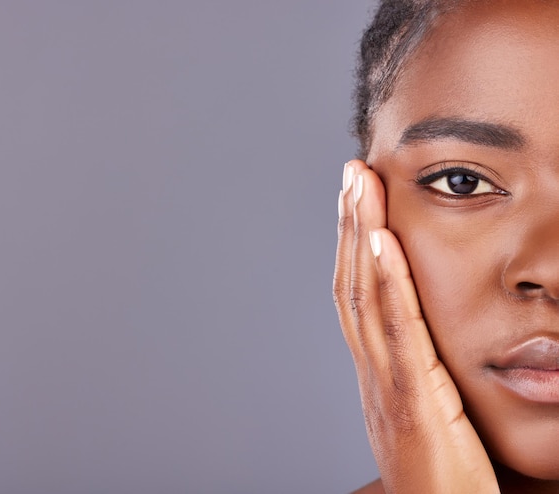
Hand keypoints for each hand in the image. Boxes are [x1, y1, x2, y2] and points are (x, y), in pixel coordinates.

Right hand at [333, 160, 498, 493]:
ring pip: (365, 299)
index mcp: (379, 375)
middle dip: (350, 225)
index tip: (357, 202)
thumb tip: (435, 340)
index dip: (353, 247)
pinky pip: (398, 334)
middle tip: (352, 173)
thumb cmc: (445, 484)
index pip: (358, 298)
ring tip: (361, 186)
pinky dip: (388, 284)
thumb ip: (429, 377)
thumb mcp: (433, 420)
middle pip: (353, 286)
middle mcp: (373, 375)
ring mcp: (387, 388)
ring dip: (361, 237)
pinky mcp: (414, 404)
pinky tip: (384, 240)